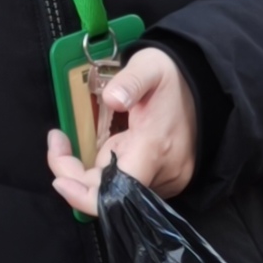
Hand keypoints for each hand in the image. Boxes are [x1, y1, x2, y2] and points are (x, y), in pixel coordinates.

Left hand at [46, 45, 198, 218]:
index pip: (118, 192)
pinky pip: (126, 185)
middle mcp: (163, 173)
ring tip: (73, 142)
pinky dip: (105, 172)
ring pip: (115, 192)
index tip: (59, 179)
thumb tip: (112, 99)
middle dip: (74, 175)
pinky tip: (103, 147)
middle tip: (57, 141)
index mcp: (155, 147)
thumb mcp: (149, 66)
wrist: (205, 86)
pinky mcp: (164, 180)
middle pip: (109, 195)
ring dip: (88, 173)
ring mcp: (166, 180)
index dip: (84, 196)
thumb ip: (130, 81)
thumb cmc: (172, 76)